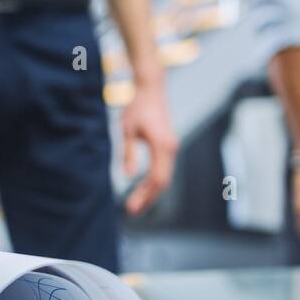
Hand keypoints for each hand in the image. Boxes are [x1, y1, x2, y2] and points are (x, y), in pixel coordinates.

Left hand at [122, 80, 179, 214]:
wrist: (150, 88)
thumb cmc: (137, 106)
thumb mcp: (127, 130)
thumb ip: (128, 153)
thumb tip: (129, 176)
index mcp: (162, 146)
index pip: (156, 178)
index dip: (144, 195)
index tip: (131, 206)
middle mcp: (171, 148)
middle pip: (163, 182)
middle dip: (148, 198)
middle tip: (132, 211)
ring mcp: (171, 147)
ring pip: (165, 176)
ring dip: (151, 191)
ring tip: (136, 203)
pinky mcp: (168, 145)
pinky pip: (164, 169)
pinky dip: (154, 181)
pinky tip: (142, 189)